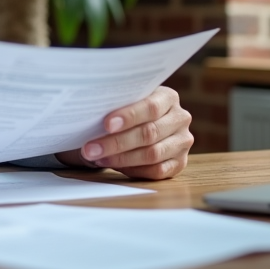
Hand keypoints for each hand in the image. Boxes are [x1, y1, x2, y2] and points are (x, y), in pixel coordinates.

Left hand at [55, 86, 192, 179]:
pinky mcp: (180, 163)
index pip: (151, 107)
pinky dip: (133, 170)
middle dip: (116, 143)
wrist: (140, 124)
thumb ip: (114, 104)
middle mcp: (180, 118)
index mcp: (168, 97)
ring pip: (152, 154)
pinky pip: (157, 171)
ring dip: (121, 159)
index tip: (106, 124)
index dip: (129, 116)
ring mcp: (182, 142)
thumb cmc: (127, 110)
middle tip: (90, 149)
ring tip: (97, 158)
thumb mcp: (124, 101)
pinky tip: (114, 166)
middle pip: (149, 133)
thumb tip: (87, 112)